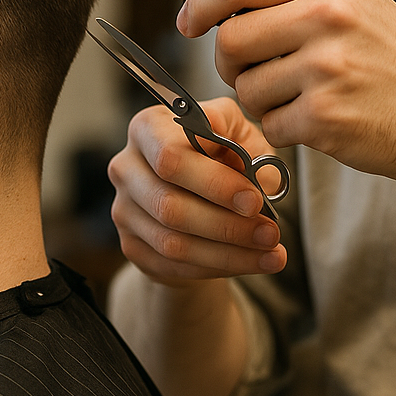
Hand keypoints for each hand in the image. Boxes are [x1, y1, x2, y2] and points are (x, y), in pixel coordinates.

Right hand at [108, 96, 287, 284]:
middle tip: (270, 233)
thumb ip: (244, 146)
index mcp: (148, 128)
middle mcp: (127, 167)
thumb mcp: (238, 135)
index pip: (172, 156)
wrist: (197, 192)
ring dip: (229, 253)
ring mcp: (123, 209)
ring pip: (173, 242)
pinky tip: (252, 261)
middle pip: (168, 205)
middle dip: (226, 224)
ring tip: (272, 253)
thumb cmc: (221, 154)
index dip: (214, 182)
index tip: (255, 201)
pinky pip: (174, 265)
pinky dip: (219, 266)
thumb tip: (253, 174)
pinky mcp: (131, 245)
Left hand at [177, 0, 395, 187]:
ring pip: (246, 88)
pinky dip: (285, 129)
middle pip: (230, 40)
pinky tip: (320, 121)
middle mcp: (330, 16)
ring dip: (261, 100)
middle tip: (254, 71)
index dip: (200, 4)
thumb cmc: (394, 60)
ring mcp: (329, 67)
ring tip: (303, 95)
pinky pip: (270, 124)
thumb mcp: (349, 1)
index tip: (189, 22)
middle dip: (231, 64)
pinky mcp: (327, 117)